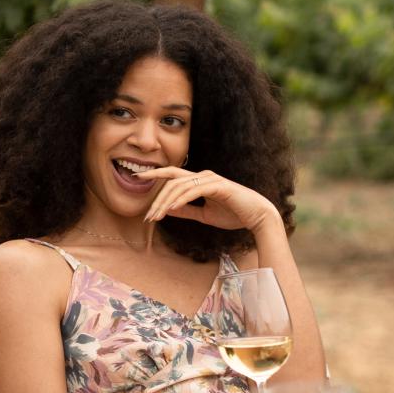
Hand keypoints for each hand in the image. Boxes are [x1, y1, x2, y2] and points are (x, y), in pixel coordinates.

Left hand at [140, 167, 278, 233]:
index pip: (171, 175)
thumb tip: (166, 209)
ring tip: (155, 216)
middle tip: (146, 216)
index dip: (154, 175)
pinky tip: (171, 208)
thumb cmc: (233, 214)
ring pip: (180, 186)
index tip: (137, 179)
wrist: (257, 217)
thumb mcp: (203, 215)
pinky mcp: (219, 186)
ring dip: (165, 202)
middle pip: (171, 181)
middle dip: (156, 198)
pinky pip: (194, 190)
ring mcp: (211, 179)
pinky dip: (181, 199)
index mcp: (198, 180)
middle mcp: (203, 176)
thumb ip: (186, 210)